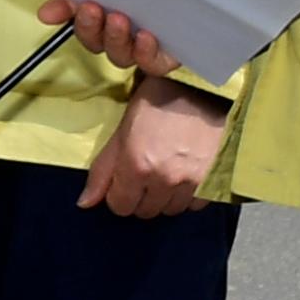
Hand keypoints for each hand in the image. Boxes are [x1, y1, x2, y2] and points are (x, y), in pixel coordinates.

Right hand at [35, 0, 178, 78]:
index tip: (67, 8)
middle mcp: (121, 38)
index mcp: (105, 20)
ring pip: (121, 55)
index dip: (73, 20)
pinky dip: (145, 52)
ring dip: (116, 39)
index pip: (81, 26)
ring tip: (120, 20)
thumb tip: (43, 13)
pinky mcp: (166, 57)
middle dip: (91, 28)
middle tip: (93, 9)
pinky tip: (146, 36)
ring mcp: (143, 49)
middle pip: (98, 44)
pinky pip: (151, 64)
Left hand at [80, 75, 227, 218]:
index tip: (125, 179)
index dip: (118, 193)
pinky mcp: (214, 181)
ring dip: (165, 197)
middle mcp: (164, 179)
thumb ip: (103, 169)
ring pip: (170, 210)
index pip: (120, 206)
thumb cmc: (157, 102)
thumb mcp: (122, 130)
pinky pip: (195, 205)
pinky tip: (186, 174)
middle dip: (140, 196)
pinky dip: (188, 195)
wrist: (202, 87)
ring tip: (167, 171)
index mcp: (137, 166)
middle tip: (146, 172)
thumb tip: (85, 203)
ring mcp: (192, 182)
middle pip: (145, 211)